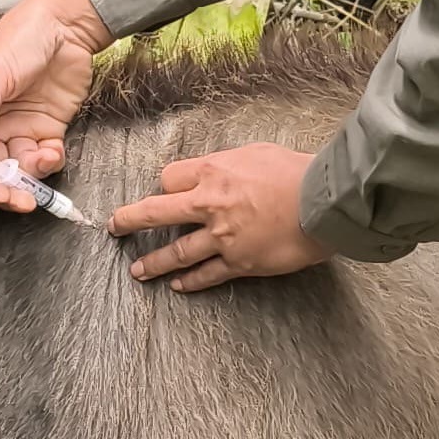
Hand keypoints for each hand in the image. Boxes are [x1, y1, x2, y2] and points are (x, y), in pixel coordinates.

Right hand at [0, 0, 111, 206]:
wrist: (67, 23)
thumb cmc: (21, 37)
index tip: (2, 194)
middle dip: (9, 187)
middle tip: (25, 201)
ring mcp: (19, 126)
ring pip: (20, 167)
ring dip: (33, 174)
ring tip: (46, 158)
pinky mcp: (46, 127)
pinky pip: (44, 157)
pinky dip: (50, 162)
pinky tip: (55, 151)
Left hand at [110, 143, 333, 291]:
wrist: (323, 203)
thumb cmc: (296, 171)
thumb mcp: (256, 152)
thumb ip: (227, 163)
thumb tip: (214, 170)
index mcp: (212, 173)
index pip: (169, 180)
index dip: (166, 186)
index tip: (168, 192)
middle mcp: (209, 205)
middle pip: (156, 213)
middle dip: (129, 220)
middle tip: (115, 226)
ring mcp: (221, 237)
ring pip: (176, 253)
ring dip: (153, 262)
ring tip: (137, 270)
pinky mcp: (238, 262)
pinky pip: (206, 275)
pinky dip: (190, 282)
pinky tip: (178, 286)